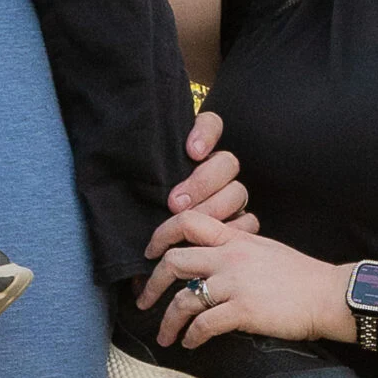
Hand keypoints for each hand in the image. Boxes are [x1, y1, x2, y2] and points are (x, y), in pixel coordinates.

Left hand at [137, 213, 342, 349]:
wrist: (329, 295)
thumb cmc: (301, 276)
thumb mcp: (265, 249)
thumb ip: (237, 248)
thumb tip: (212, 258)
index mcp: (235, 239)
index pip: (188, 221)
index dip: (161, 235)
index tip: (151, 253)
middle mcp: (230, 257)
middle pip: (174, 261)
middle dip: (152, 284)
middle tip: (144, 300)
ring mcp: (235, 284)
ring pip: (183, 299)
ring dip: (167, 321)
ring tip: (164, 335)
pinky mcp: (243, 311)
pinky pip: (204, 324)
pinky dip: (191, 336)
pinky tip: (191, 342)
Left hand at [145, 108, 258, 260]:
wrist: (149, 252)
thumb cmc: (140, 209)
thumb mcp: (139, 182)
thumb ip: (144, 164)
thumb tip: (129, 147)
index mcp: (195, 152)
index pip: (210, 125)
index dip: (205, 134)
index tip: (191, 152)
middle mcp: (216, 170)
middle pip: (226, 163)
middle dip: (202, 183)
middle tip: (176, 202)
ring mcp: (230, 197)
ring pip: (237, 192)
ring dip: (214, 208)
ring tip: (189, 224)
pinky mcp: (238, 223)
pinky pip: (248, 222)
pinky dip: (232, 230)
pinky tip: (211, 240)